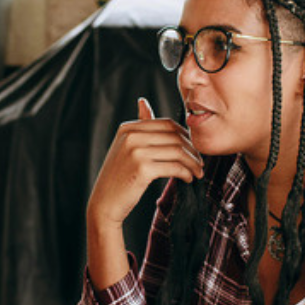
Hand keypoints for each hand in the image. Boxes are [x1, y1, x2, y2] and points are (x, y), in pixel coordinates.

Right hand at [87, 98, 202, 230]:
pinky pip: (174, 167)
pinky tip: (188, 179)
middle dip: (192, 150)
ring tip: (197, 172)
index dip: (186, 136)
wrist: (105, 203)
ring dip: (193, 163)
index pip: (168, 124)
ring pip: (178, 151)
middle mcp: (131, 136)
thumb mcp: (125, 147)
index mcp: (128, 128)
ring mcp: (135, 151)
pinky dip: (186, 173)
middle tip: (200, 163)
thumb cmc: (119, 177)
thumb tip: (143, 102)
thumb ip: (139, 126)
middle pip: (175, 136)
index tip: (193, 150)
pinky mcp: (142, 169)